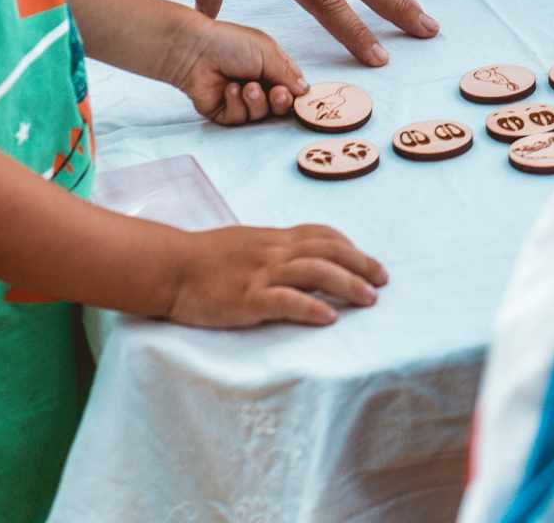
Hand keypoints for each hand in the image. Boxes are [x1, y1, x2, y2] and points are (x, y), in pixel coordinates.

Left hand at [161, 12, 309, 124]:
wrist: (195, 51)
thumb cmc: (231, 43)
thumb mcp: (267, 52)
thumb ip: (287, 73)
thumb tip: (306, 91)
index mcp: (271, 66)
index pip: (291, 86)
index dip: (296, 92)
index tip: (299, 94)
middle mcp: (258, 83)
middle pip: (280, 105)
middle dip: (280, 101)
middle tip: (277, 93)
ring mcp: (241, 99)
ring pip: (260, 114)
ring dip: (255, 101)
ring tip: (245, 86)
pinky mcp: (224, 112)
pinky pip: (239, 119)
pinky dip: (236, 104)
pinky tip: (228, 89)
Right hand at [167, 223, 387, 328]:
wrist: (171, 266)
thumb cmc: (206, 258)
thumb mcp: (247, 245)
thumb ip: (274, 250)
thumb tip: (300, 259)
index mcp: (274, 238)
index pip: (322, 234)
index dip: (350, 247)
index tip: (370, 263)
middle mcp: (274, 251)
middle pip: (328, 250)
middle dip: (360, 264)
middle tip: (382, 281)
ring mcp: (261, 273)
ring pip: (315, 271)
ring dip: (347, 283)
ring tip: (369, 299)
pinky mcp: (247, 298)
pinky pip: (285, 300)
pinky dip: (310, 307)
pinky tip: (329, 317)